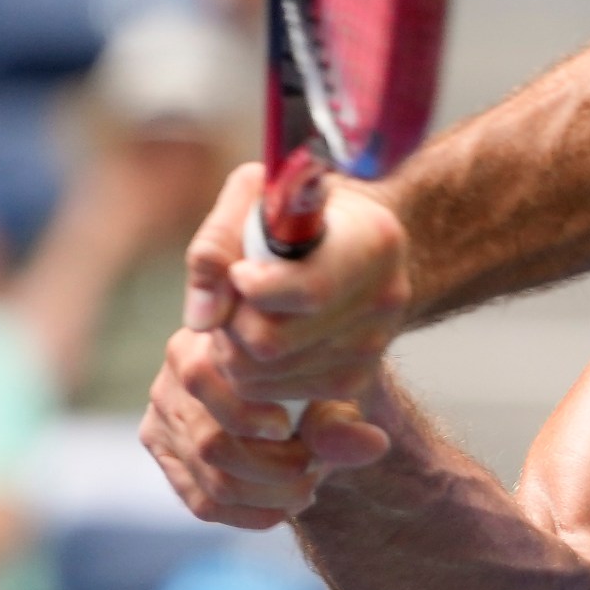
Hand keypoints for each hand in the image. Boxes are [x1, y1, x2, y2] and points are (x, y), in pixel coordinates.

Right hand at [141, 327, 389, 528]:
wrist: (291, 390)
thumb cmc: (309, 380)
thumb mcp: (330, 391)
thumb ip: (346, 419)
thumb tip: (374, 446)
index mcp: (209, 339)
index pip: (207, 382)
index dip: (250, 417)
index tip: (290, 430)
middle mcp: (175, 374)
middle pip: (211, 443)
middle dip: (271, 469)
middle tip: (312, 471)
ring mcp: (162, 416)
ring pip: (210, 478)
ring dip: (266, 494)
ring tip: (305, 489)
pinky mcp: (165, 454)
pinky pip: (201, 502)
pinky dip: (247, 514)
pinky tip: (281, 508)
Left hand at [183, 162, 413, 405]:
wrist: (343, 238)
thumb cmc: (292, 210)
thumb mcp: (253, 195)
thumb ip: (218, 243)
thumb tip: (204, 317)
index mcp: (373, 241)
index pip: (309, 291)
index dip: (252, 288)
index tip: (240, 271)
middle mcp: (385, 298)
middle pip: (272, 343)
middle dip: (229, 323)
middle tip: (230, 296)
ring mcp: (373, 345)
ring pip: (262, 375)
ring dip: (232, 348)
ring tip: (242, 313)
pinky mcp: (354, 380)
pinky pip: (272, 394)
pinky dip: (249, 371)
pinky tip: (259, 335)